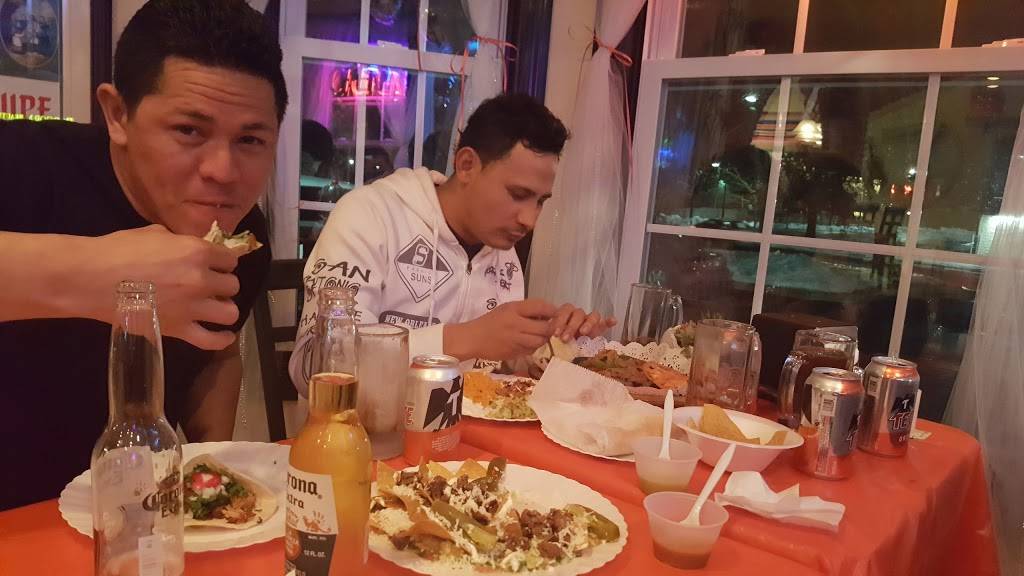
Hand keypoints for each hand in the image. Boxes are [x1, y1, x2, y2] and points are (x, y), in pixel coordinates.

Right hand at [87, 225, 240, 349]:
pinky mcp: (179, 330)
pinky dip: (223, 339)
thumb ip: (179, 242)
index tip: (214, 265)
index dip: (222, 262)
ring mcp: (192, 308)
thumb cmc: (118, 250)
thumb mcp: (154, 234)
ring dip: (223, 308)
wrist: (90, 278)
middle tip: (209, 286)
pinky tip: (225, 335)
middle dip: (222, 284)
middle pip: (232, 285)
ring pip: (230, 312)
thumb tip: (188, 247)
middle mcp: (201, 280)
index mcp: (197, 252)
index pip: (230, 259)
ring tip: (212, 307)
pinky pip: (213, 341)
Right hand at [446, 299, 557, 360]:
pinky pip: (532, 350)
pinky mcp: (514, 353)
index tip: (555, 313)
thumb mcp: (507, 309)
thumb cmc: (490, 321)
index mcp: (513, 309)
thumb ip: (526, 310)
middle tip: (550, 327)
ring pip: (540, 341)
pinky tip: (527, 343)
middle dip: (550, 328)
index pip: (541, 307)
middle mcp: (516, 324)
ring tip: (538, 335)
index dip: (552, 311)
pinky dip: (533, 347)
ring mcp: (516, 341)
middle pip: (545, 327)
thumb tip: (549, 314)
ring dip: (543, 338)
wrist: (472, 339)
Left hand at [550, 304, 616, 341]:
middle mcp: (579, 316)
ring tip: (584, 332)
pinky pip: (605, 322)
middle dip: (571, 326)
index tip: (555, 334)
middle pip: (578, 313)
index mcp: (566, 315)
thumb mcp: (554, 340)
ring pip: (592, 316)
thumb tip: (548, 337)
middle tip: (566, 339)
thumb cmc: (559, 345)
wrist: (568, 353)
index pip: (564, 311)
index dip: (560, 321)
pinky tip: (612, 321)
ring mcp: (590, 321)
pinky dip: (608, 321)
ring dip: (588, 323)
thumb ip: (552, 336)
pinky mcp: (600, 328)